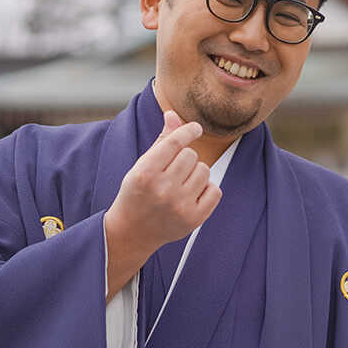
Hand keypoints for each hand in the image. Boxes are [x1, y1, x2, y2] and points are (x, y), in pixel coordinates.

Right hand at [103, 110, 221, 297]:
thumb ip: (161, 141)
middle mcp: (162, 189)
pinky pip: (215, 190)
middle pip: (191, 155)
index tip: (196, 128)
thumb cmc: (137, 193)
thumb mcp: (142, 166)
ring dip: (196, 173)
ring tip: (181, 184)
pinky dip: (207, 189)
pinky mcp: (194, 219)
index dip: (188, 131)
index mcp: (145, 173)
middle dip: (185, 159)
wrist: (133, 232)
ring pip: (204, 170)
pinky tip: (192, 195)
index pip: (175, 143)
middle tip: (173, 172)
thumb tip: (174, 115)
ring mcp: (179, 206)